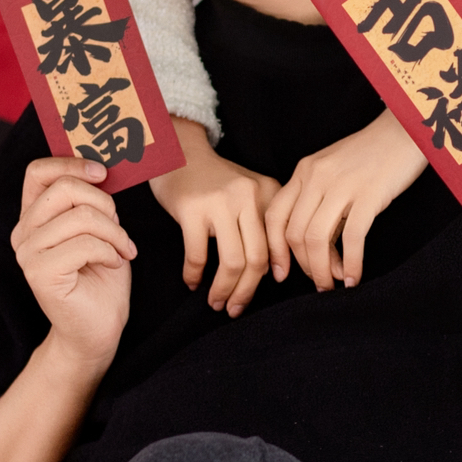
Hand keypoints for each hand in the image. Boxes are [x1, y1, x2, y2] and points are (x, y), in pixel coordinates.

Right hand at [12, 157, 134, 367]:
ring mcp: (27, 253)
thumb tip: (101, 168)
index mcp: (33, 216)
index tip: (102, 173)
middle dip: (104, 204)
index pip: (38, 171)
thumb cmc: (100, 277)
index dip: (71, 163)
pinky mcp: (39, 273)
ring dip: (114, 233)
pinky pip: (85, 244)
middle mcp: (23, 232)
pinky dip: (110, 251)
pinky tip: (113, 264)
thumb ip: (91, 201)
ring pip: (81, 217)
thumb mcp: (99, 229)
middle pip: (64, 188)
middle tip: (119, 228)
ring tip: (121, 250)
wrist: (97, 329)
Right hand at [150, 118, 279, 316]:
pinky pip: (198, 255)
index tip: (273, 287)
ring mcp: (220, 202)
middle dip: (248, 291)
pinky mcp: (192, 209)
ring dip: (224, 290)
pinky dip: (195, 275)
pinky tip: (192, 283)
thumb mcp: (249, 192)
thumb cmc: (216, 180)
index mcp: (268, 192)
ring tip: (216, 303)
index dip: (279, 269)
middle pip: (258, 258)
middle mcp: (249, 196)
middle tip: (236, 308)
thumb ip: (263, 222)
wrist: (180, 152)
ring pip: (232, 262)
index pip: (281, 240)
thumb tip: (274, 271)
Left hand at [266, 109, 424, 291]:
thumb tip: (320, 250)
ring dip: (322, 270)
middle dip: (303, 266)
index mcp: (304, 171)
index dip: (275, 250)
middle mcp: (316, 177)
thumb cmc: (372, 155)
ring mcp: (341, 185)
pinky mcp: (368, 194)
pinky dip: (350, 264)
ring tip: (332, 285)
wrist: (406, 130)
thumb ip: (321, 203)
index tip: (281, 273)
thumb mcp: (335, 171)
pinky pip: (351, 238)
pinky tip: (353, 278)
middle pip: (294, 233)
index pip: (275, 216)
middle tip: (318, 283)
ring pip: (316, 238)